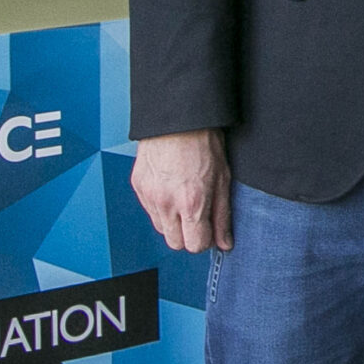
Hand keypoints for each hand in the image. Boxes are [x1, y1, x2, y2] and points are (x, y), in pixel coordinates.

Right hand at [131, 129, 233, 252]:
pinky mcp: (139, 187)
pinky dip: (160, 207)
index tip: (208, 229)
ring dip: (173, 222)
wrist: (178, 118)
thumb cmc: (203, 143)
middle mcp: (167, 203)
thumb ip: (222, 216)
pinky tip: (171, 189)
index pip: (195, 246)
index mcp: (192, 203)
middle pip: (175, 244)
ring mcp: (150, 196)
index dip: (204, 239)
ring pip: (161, 229)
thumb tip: (224, 242)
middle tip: (197, 215)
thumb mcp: (222, 179)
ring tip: (183, 199)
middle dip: (187, 235)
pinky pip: (150, 211)